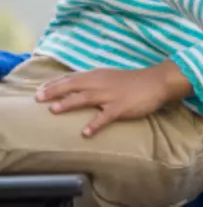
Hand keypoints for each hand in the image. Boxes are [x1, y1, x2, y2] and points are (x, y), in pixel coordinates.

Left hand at [35, 61, 191, 136]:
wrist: (157, 82)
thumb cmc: (134, 81)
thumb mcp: (112, 77)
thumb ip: (95, 82)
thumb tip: (77, 89)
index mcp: (99, 76)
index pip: (72, 78)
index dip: (55, 83)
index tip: (39, 89)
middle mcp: (101, 84)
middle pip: (73, 86)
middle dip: (54, 91)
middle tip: (38, 97)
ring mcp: (110, 96)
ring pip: (85, 98)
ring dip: (68, 103)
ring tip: (54, 110)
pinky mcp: (120, 108)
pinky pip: (105, 117)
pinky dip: (94, 125)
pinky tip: (85, 133)